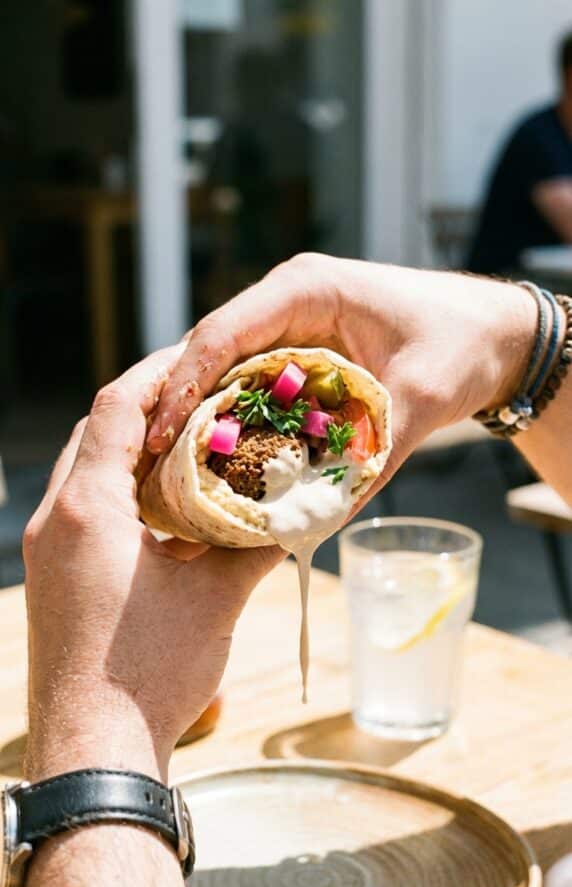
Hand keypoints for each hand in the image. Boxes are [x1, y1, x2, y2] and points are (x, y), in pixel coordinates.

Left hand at [24, 346, 279, 783]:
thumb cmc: (155, 672)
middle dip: (147, 408)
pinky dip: (119, 494)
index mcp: (88, 507)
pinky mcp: (50, 579)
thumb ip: (255, 545)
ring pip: (85, 472)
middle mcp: (55, 518)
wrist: (95, 750)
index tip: (204, 359)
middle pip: (96, 431)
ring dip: (132, 453)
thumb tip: (296, 515)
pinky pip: (81, 511)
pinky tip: (164, 511)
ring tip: (189, 449)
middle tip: (203, 400)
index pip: (117, 405)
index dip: (161, 373)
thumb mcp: (216, 599)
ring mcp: (46, 550)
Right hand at [147, 255, 535, 482]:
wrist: (494, 337)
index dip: (184, 385)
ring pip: (225, 373)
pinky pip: (252, 388)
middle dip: (180, 409)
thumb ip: (374, 454)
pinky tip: (217, 464)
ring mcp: (288, 328)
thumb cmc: (460, 347)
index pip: (223, 334)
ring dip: (200, 420)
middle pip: (210, 354)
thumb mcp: (420, 399)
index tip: (160, 436)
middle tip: (151, 468)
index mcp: (304, 290)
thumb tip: (321, 518)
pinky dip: (234, 423)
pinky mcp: (298, 356)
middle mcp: (285, 303)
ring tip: (169, 474)